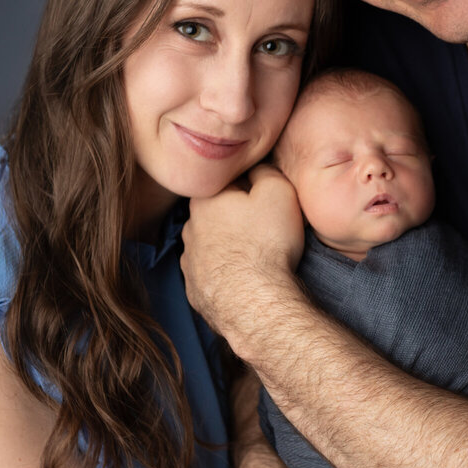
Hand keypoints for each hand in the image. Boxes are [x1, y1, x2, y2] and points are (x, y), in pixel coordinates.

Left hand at [182, 164, 304, 340]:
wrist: (254, 301)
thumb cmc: (267, 243)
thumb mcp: (277, 191)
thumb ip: (264, 170)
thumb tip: (256, 166)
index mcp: (205, 200)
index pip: (227, 183)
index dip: (250, 189)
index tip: (266, 200)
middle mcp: (189, 228)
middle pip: (217, 214)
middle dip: (236, 218)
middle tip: (265, 229)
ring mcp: (189, 262)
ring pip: (211, 245)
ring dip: (228, 247)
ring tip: (256, 257)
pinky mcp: (195, 290)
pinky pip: (211, 274)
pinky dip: (225, 274)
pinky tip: (244, 279)